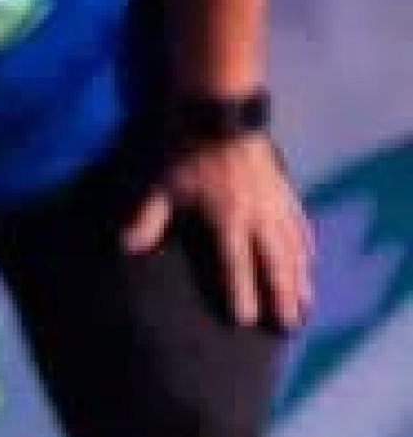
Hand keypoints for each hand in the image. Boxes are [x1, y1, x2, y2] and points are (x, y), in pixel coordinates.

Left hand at [124, 131, 312, 330]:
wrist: (219, 109)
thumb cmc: (185, 148)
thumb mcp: (161, 185)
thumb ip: (147, 219)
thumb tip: (126, 249)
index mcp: (229, 219)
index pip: (237, 266)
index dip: (242, 294)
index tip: (247, 321)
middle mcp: (259, 216)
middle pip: (275, 264)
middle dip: (282, 296)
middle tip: (289, 326)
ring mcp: (277, 203)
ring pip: (294, 248)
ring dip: (300, 277)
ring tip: (305, 304)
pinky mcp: (284, 188)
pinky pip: (301, 224)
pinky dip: (306, 245)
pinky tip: (310, 260)